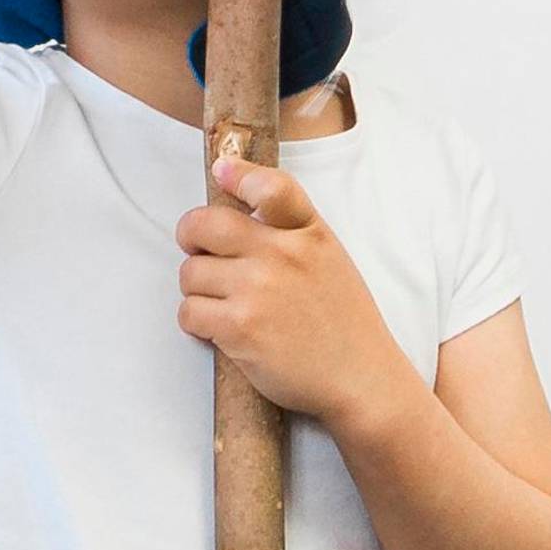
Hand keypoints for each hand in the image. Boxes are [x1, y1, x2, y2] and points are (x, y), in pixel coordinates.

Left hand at [176, 158, 420, 435]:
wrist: (361, 379)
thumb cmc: (343, 321)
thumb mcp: (330, 258)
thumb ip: (292, 231)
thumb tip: (241, 203)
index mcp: (309, 233)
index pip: (271, 186)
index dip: (239, 173)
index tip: (223, 170)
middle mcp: (283, 255)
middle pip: (205, 225)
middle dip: (190, 237)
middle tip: (197, 251)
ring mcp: (259, 290)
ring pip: (190, 273)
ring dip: (196, 289)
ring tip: (221, 303)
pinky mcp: (240, 328)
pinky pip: (190, 311)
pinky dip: (196, 321)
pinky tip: (218, 329)